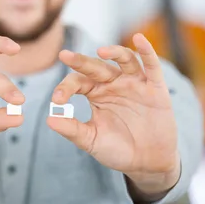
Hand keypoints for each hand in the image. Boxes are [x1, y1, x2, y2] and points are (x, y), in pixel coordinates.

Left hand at [47, 33, 179, 196]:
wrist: (147, 164)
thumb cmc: (117, 150)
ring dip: (114, 51)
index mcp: (95, 93)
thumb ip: (72, 129)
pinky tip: (139, 39)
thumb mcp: (91, 140)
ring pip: (124, 59)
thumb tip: (49, 119)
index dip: (65, 88)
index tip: (57, 100)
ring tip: (102, 50)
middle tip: (64, 55)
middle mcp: (113, 83)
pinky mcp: (155, 88)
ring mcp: (134, 83)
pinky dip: (147, 51)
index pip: (77, 82)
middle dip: (81, 61)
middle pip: (96, 66)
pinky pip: (152, 66)